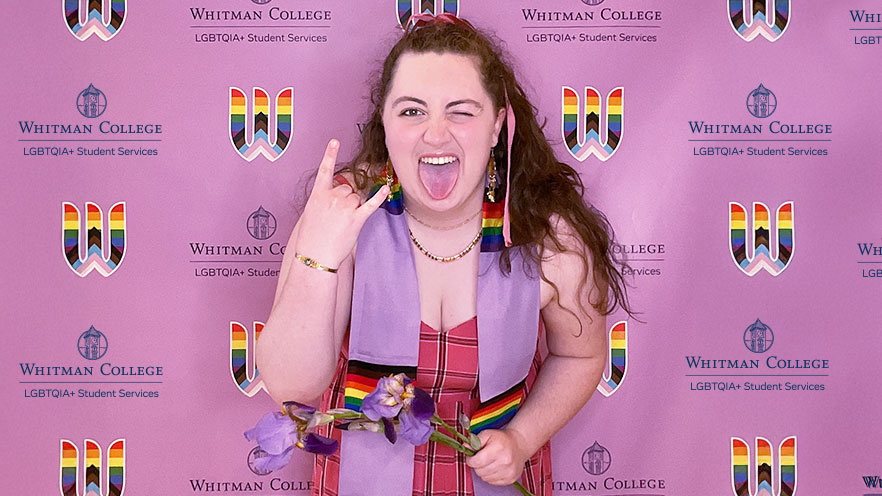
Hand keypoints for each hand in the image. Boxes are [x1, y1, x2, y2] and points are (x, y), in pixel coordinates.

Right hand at [293, 139, 388, 266]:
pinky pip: (371, 204)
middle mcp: (332, 198)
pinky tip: (386, 189)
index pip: (325, 171)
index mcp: (318, 195)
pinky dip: (380, 197)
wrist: (314, 256)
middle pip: (347, 189)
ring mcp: (345, 208)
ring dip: (355, 207)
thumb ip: (323, 202)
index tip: (335, 141)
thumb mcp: (311, 215)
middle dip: (346, 199)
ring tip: (344, 224)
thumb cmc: (310, 239)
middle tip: (338, 217)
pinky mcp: (356, 219)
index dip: (330, 155)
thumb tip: (337, 198)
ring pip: (357, 198)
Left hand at [466, 429, 529, 485]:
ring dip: (484, 471)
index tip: (472, 456)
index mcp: (498, 448)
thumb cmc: (502, 439)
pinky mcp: (510, 479)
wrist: (519, 445)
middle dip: (477, 465)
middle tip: (482, 458)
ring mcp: (508, 471)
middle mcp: (505, 461)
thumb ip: (474, 441)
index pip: (476, 462)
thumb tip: (465, 447)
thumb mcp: (487, 434)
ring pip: (485, 478)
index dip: (470, 460)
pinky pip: (492, 482)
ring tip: (490, 462)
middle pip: (479, 471)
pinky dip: (491, 476)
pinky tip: (495, 467)